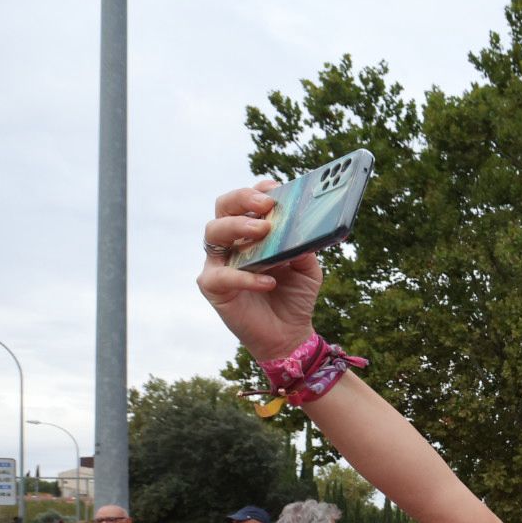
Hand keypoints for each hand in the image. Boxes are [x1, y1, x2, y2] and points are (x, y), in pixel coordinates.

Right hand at [196, 183, 320, 360]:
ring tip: (264, 231)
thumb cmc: (295, 297)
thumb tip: (304, 228)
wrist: (289, 334)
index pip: (246, 200)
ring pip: (213, 232)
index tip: (275, 188)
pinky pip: (222, 275)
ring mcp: (220, 262)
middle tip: (266, 205)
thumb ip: (305, 248)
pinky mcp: (213, 286)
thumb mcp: (308, 269)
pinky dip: (245, 276)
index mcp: (252, 231)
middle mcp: (232, 241)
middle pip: (223, 207)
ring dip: (238, 226)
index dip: (257, 190)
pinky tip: (268, 281)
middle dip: (242, 199)